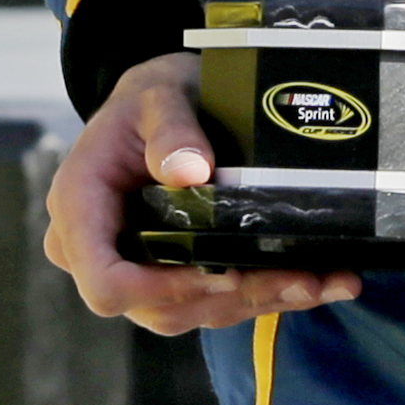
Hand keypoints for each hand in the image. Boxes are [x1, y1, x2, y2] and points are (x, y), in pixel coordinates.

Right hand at [42, 50, 362, 334]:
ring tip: (321, 282)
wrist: (159, 102)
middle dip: (235, 297)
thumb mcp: (158, 94)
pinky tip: (315, 282)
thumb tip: (191, 172)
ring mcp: (138, 268)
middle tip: (302, 280)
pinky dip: (262, 292)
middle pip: (161, 307)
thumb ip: (170, 128)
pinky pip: (212, 298)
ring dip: (260, 300)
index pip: (106, 282)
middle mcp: (103, 250)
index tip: (222, 271)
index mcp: (82, 209)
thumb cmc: (151, 96)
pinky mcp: (171, 273)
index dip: (161, 290)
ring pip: (195, 309)